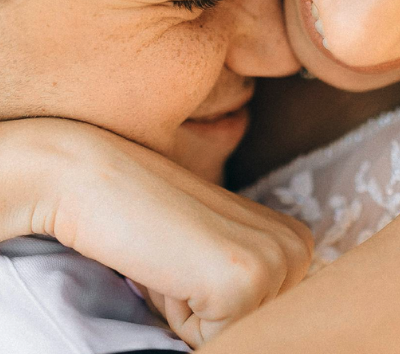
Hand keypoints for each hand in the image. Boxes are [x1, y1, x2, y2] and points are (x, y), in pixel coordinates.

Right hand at [0, 117, 312, 347]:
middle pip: (255, 325)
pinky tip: (169, 268)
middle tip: (180, 258)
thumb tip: (256, 322)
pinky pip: (212, 339)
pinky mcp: (245, 280)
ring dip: (196, 313)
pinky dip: (180, 317)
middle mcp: (299, 249)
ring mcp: (276, 263)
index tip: (193, 257)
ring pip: (236, 333)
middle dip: (210, 309)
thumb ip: (248, 282)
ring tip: (175, 261)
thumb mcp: (217, 252)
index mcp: (297, 241)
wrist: (101, 180)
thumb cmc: (154, 222)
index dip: (217, 302)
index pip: (265, 316)